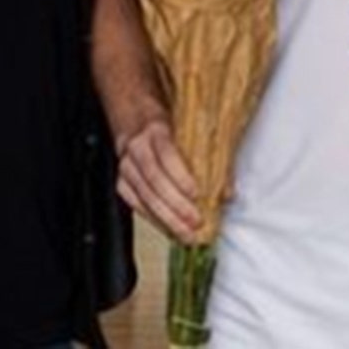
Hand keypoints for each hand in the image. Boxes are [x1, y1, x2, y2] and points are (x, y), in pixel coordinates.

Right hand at [116, 117, 202, 241]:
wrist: (135, 116)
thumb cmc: (168, 122)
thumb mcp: (188, 128)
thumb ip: (208, 155)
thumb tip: (227, 191)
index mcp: (155, 130)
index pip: (166, 154)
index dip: (180, 176)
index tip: (197, 193)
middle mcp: (137, 148)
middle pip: (154, 180)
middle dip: (176, 205)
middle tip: (195, 222)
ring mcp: (126, 166)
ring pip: (143, 196)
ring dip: (166, 218)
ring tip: (185, 233)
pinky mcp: (121, 181)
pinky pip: (135, 204)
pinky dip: (153, 219)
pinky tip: (168, 229)